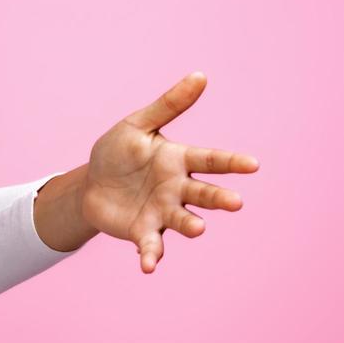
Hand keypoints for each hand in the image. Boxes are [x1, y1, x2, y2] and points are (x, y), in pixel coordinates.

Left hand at [82, 71, 259, 272]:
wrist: (90, 185)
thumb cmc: (117, 153)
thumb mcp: (137, 125)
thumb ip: (168, 105)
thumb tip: (200, 76)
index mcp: (179, 160)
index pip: (210, 160)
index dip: (231, 163)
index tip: (253, 165)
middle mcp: (177, 188)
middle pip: (203, 193)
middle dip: (218, 199)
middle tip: (235, 203)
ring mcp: (162, 212)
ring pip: (182, 220)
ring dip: (191, 225)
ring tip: (199, 229)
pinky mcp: (143, 231)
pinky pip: (151, 245)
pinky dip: (151, 256)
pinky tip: (148, 266)